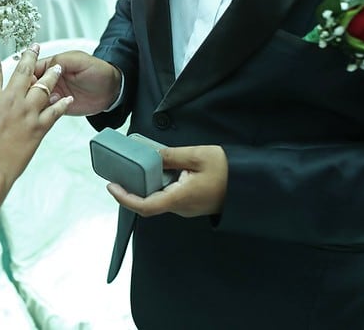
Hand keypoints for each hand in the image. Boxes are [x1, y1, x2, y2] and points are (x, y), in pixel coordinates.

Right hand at [0, 44, 72, 189]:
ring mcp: (26, 114)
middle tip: (35, 48)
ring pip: (43, 88)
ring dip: (51, 76)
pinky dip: (62, 105)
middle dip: (30, 57)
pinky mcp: (38, 129)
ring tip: (57, 67)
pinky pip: (54, 113)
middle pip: (23, 72)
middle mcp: (10, 101)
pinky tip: (67, 99)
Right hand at [32, 51, 120, 115]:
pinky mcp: (58, 106)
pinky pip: (45, 110)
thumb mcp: (80, 60)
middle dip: (30, 90)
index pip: (32, 69)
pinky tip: (52, 108)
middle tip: (37, 92)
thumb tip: (45, 66)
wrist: (111, 91)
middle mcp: (50, 80)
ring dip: (37, 101)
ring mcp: (54, 93)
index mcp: (53, 65)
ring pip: (35, 98)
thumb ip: (61, 61)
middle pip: (30, 85)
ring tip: (49, 100)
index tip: (28, 81)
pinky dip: (45, 111)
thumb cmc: (99, 71)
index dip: (27, 75)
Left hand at [107, 145, 228, 217]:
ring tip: (139, 165)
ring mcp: (187, 207)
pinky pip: (170, 195)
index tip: (112, 186)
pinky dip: (160, 183)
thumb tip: (151, 156)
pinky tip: (160, 168)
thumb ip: (171, 156)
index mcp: (180, 198)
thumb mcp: (197, 155)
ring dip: (147, 185)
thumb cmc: (227, 170)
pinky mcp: (191, 202)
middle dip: (133, 189)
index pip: (145, 206)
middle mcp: (181, 207)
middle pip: (149, 202)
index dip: (125, 198)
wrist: (251, 183)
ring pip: (159, 198)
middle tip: (121, 171)